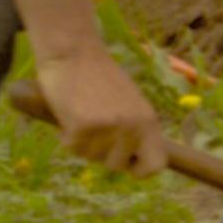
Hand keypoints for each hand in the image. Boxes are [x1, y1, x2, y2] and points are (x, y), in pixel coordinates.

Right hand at [38, 50, 163, 176]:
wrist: (74, 52)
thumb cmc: (99, 78)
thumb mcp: (129, 104)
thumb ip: (134, 130)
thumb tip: (133, 163)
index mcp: (149, 120)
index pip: (156, 164)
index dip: (140, 170)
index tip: (126, 163)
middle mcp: (133, 126)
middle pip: (116, 165)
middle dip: (101, 153)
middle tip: (94, 127)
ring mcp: (110, 126)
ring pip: (91, 158)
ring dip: (83, 143)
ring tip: (82, 114)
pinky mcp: (84, 126)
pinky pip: (72, 148)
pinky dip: (66, 136)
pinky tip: (69, 114)